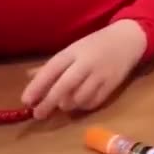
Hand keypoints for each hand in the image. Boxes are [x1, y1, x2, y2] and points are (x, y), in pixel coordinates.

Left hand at [21, 19, 145, 119]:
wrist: (128, 39)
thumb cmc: (95, 45)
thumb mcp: (73, 50)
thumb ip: (52, 65)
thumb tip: (29, 77)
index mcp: (73, 52)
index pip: (51, 70)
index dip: (37, 86)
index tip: (26, 101)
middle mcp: (86, 63)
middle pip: (64, 86)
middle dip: (49, 102)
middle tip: (38, 114)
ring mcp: (100, 74)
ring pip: (79, 98)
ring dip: (68, 105)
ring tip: (64, 104)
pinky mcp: (112, 84)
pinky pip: (94, 102)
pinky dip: (84, 106)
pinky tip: (81, 102)